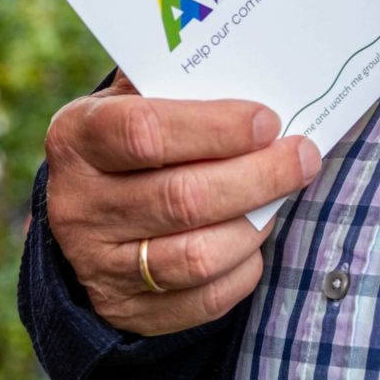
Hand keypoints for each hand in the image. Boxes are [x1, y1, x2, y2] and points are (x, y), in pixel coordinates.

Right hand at [43, 71, 320, 335]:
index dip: (215, 128)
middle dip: (258, 176)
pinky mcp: (127, 312)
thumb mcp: (132, 103)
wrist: (88, 217)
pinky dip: (243, 268)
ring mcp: (99, 265)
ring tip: (281, 195)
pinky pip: (204, 299)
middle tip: (303, 156)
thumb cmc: (131, 142)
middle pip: (183, 198)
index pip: (145, 132)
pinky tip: (255, 237)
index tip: (268, 120)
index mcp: (77, 139)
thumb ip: (177, 86)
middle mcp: (78, 205)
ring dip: (255, 224)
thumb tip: (256, 68)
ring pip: (198, 256)